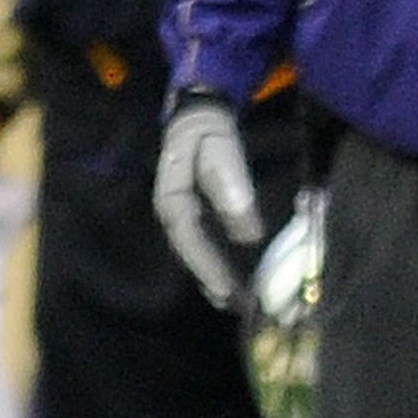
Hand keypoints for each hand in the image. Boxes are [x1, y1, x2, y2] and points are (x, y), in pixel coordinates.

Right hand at [154, 95, 263, 307]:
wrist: (201, 110)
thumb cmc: (208, 129)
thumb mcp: (220, 147)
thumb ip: (231, 184)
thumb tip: (247, 232)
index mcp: (171, 197)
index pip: (188, 239)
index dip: (207, 266)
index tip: (226, 289)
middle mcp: (172, 211)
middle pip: (190, 253)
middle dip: (212, 279)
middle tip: (236, 307)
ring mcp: (183, 214)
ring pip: (197, 252)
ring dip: (215, 276)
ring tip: (236, 302)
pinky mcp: (196, 213)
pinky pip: (206, 244)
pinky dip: (219, 263)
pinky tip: (234, 279)